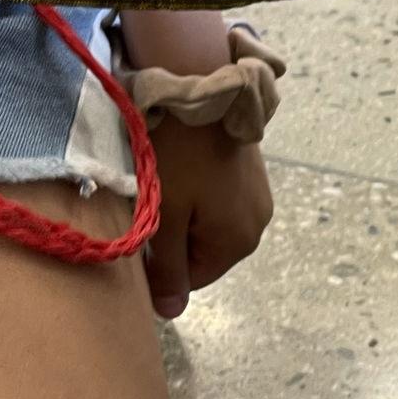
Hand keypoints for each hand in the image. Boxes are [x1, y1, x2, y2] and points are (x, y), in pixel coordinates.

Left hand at [143, 118, 272, 319]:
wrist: (202, 84)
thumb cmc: (178, 154)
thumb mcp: (163, 214)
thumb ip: (167, 268)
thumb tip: (170, 314)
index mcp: (237, 243)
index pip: (193, 280)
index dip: (161, 264)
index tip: (139, 231)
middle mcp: (257, 224)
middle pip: (204, 251)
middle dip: (174, 235)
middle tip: (150, 202)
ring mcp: (258, 196)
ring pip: (210, 223)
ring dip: (185, 211)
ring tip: (164, 181)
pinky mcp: (253, 172)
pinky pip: (220, 198)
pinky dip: (198, 190)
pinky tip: (182, 166)